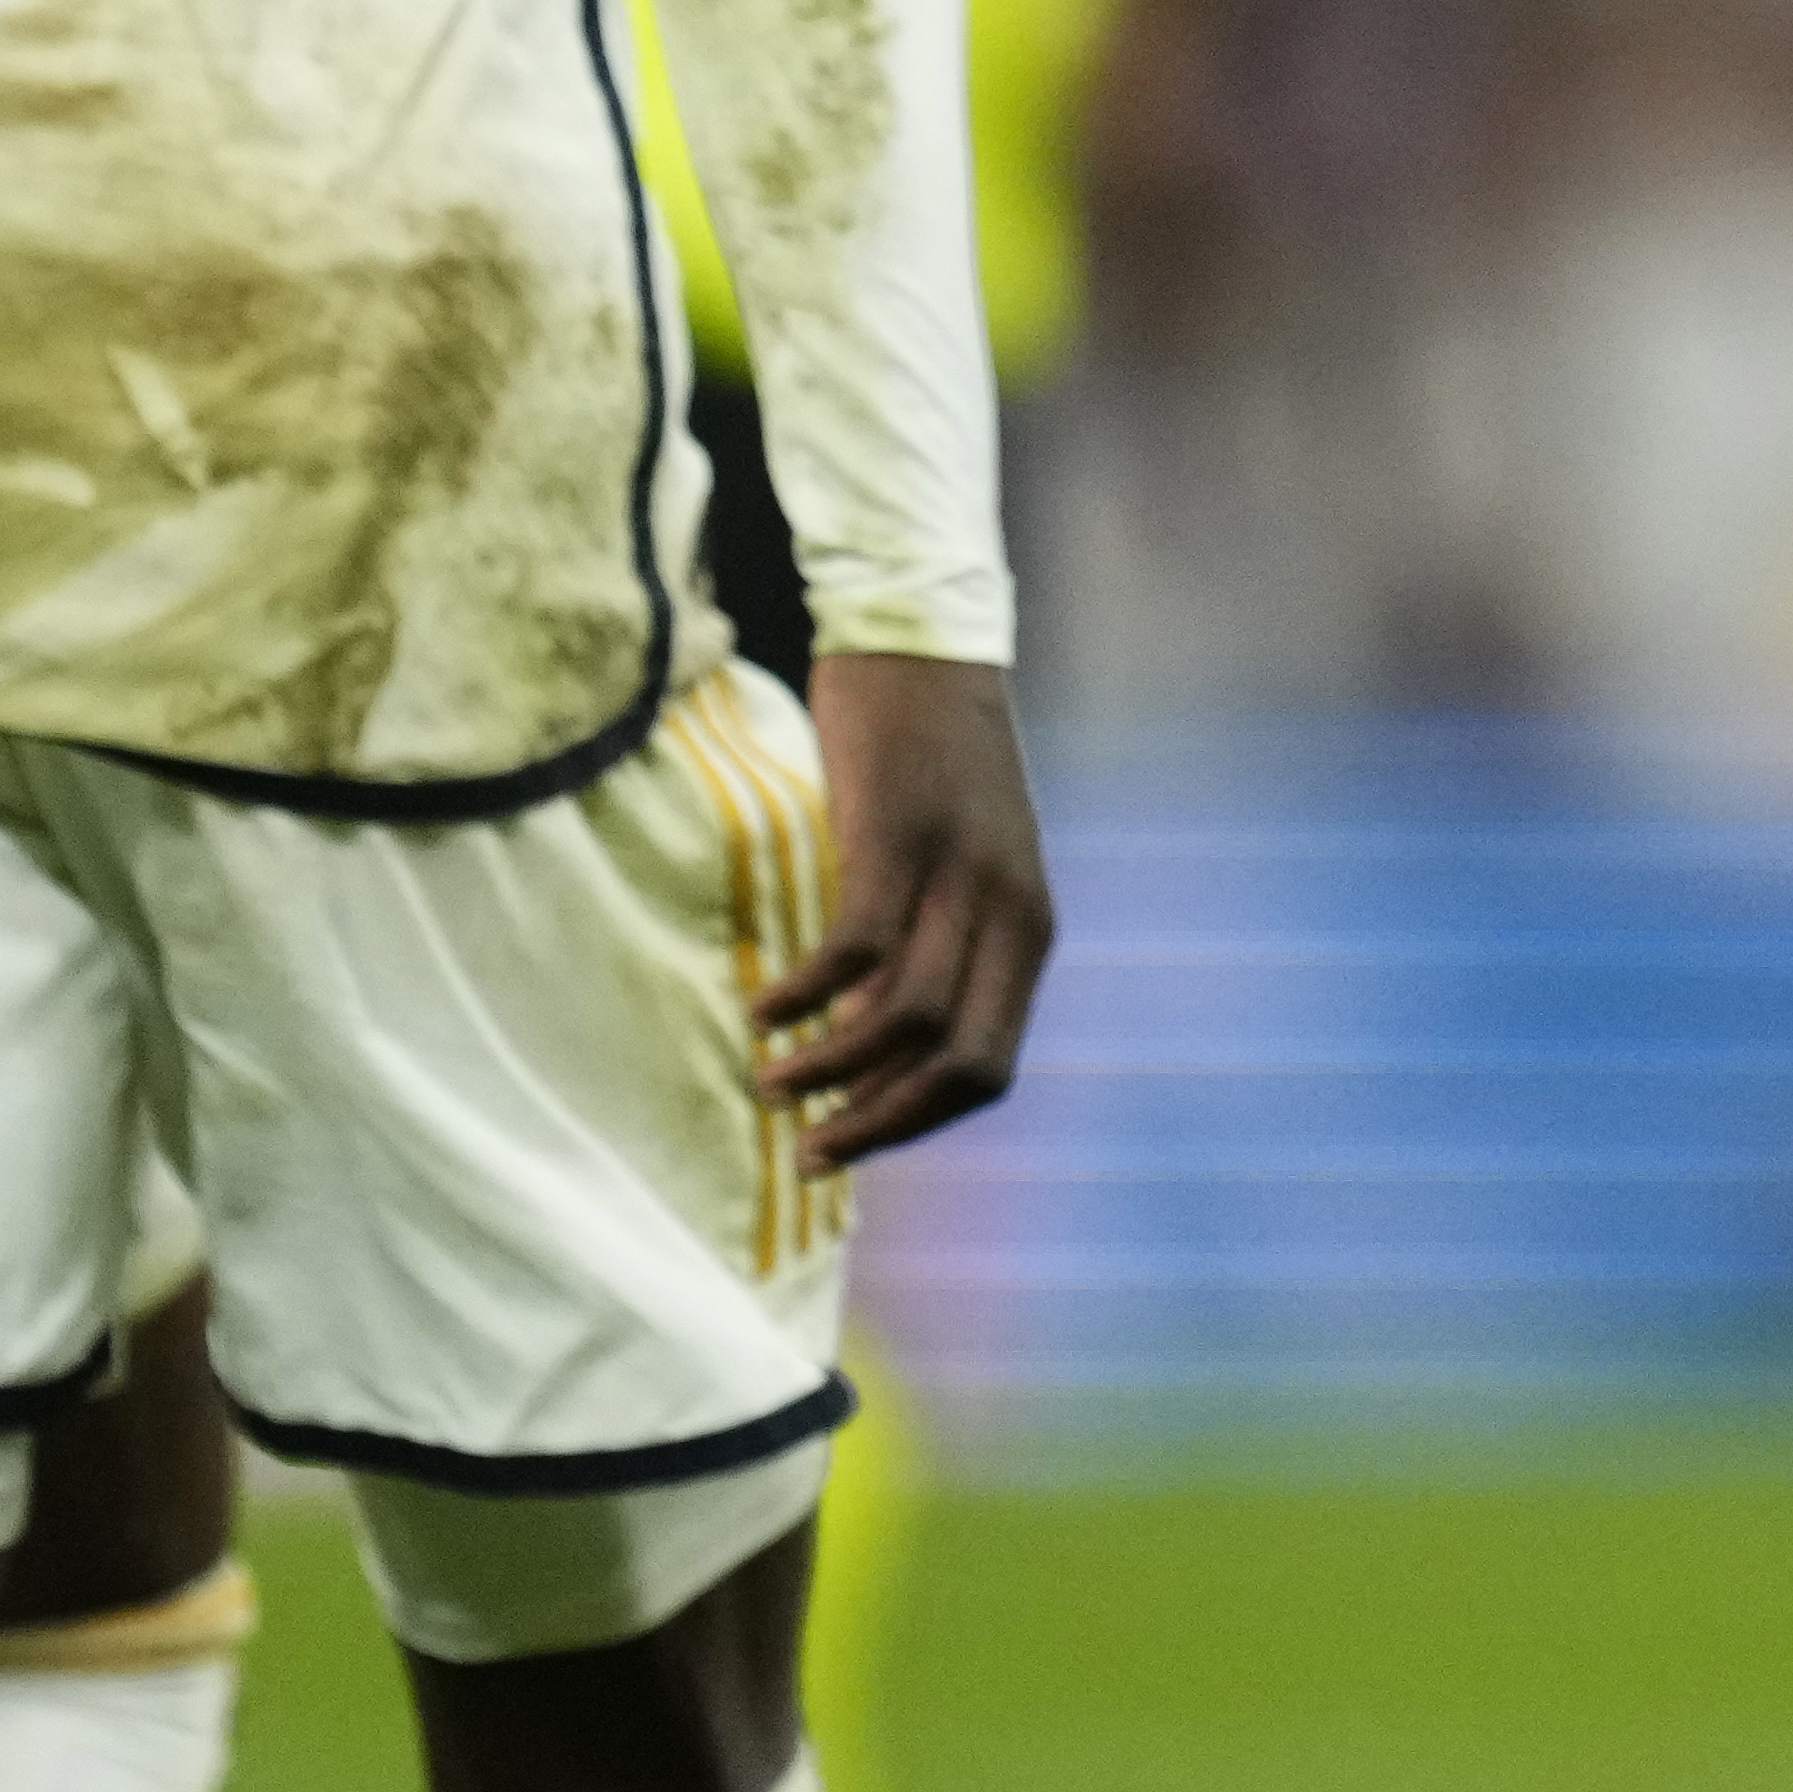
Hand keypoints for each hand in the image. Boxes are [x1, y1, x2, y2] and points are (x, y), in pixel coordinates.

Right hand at [756, 649, 1055, 1166]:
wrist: (924, 638)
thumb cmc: (932, 755)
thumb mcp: (964, 861)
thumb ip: (942, 942)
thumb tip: (874, 1039)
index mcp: (1030, 928)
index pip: (991, 1069)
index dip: (919, 1123)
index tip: (851, 1144)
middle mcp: (1010, 908)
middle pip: (960, 1063)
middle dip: (880, 1125)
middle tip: (809, 1153)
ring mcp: (958, 872)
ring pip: (904, 1020)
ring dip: (829, 1070)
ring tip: (769, 1085)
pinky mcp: (899, 834)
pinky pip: (855, 950)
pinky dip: (806, 996)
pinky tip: (762, 1009)